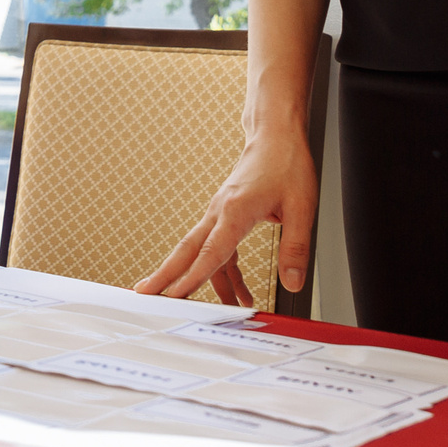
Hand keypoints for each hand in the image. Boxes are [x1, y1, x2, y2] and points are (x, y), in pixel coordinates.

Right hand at [136, 127, 318, 307]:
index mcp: (235, 210)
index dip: (192, 278)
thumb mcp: (302, 207)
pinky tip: (239, 291)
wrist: (275, 136)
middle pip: (187, 250)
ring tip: (216, 310)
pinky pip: (218, 248)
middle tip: (145, 294)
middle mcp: (219, 212)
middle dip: (166, 275)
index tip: (174, 296)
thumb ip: (296, 248)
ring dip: (203, 281)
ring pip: (201, 252)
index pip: (211, 252)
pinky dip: (223, 272)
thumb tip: (292, 282)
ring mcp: (219, 212)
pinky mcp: (226, 214)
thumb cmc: (286, 163)